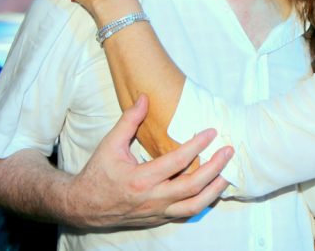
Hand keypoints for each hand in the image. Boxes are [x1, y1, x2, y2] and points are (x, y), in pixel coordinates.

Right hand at [65, 94, 232, 227]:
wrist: (85, 206)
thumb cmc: (98, 173)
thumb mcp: (110, 144)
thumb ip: (129, 121)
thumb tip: (144, 97)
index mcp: (141, 179)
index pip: (177, 162)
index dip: (197, 146)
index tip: (211, 132)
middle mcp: (152, 198)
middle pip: (193, 186)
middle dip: (215, 168)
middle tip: (229, 151)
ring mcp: (158, 211)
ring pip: (195, 206)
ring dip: (215, 190)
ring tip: (228, 173)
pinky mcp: (160, 217)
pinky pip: (187, 213)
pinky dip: (203, 201)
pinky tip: (213, 189)